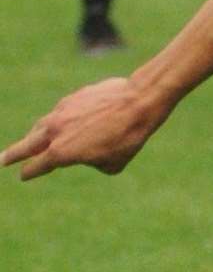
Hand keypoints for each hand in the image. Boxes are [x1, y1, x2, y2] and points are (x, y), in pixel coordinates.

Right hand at [1, 78, 170, 179]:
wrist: (139, 101)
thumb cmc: (129, 137)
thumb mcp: (113, 163)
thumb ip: (94, 161)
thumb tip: (91, 153)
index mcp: (60, 153)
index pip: (36, 167)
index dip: (30, 173)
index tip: (25, 175)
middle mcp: (55, 131)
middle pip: (26, 145)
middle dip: (13, 155)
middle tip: (2, 161)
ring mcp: (63, 111)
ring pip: (42, 124)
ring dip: (36, 133)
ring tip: (33, 139)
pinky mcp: (75, 96)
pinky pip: (62, 110)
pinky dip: (60, 118)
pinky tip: (64, 120)